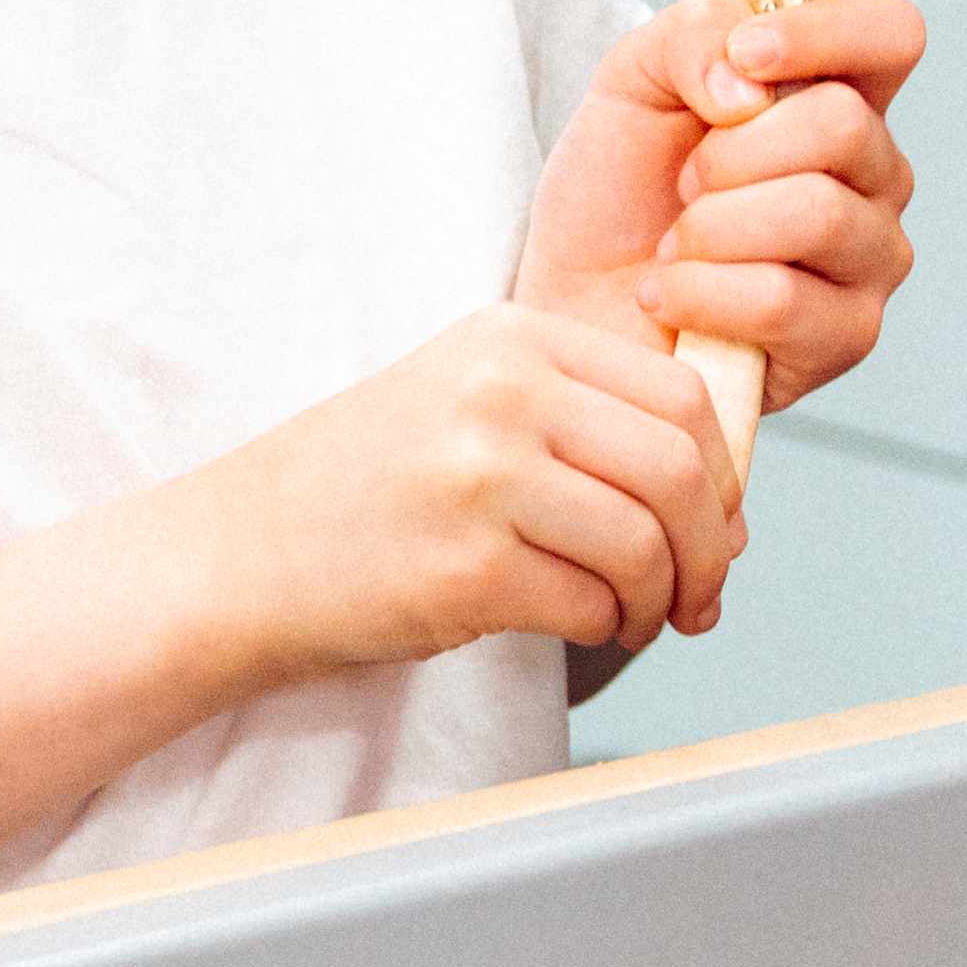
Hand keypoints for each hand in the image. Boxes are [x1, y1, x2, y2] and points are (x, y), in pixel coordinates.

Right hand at [201, 302, 744, 676]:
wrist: (240, 555)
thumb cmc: (367, 491)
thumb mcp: (470, 406)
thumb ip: (586, 425)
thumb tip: (726, 513)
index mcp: (512, 338)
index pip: (679, 394)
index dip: (721, 474)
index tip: (712, 525)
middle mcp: (502, 393)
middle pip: (680, 468)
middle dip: (707, 548)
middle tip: (697, 595)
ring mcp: (482, 479)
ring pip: (646, 544)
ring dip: (659, 599)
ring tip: (633, 618)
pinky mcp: (466, 569)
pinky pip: (589, 604)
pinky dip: (603, 628)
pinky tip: (579, 628)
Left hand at [521, 0, 930, 405]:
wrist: (569, 302)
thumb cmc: (617, 194)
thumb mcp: (634, 80)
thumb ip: (695, 35)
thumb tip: (750, 84)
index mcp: (841, 97)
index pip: (893, 35)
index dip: (824, 33)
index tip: (744, 54)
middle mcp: (875, 177)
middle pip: (844, 125)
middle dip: (730, 152)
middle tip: (683, 183)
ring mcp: (872, 261)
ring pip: (817, 214)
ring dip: (711, 227)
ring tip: (674, 246)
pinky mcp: (845, 338)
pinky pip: (781, 300)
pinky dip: (699, 293)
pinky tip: (670, 298)